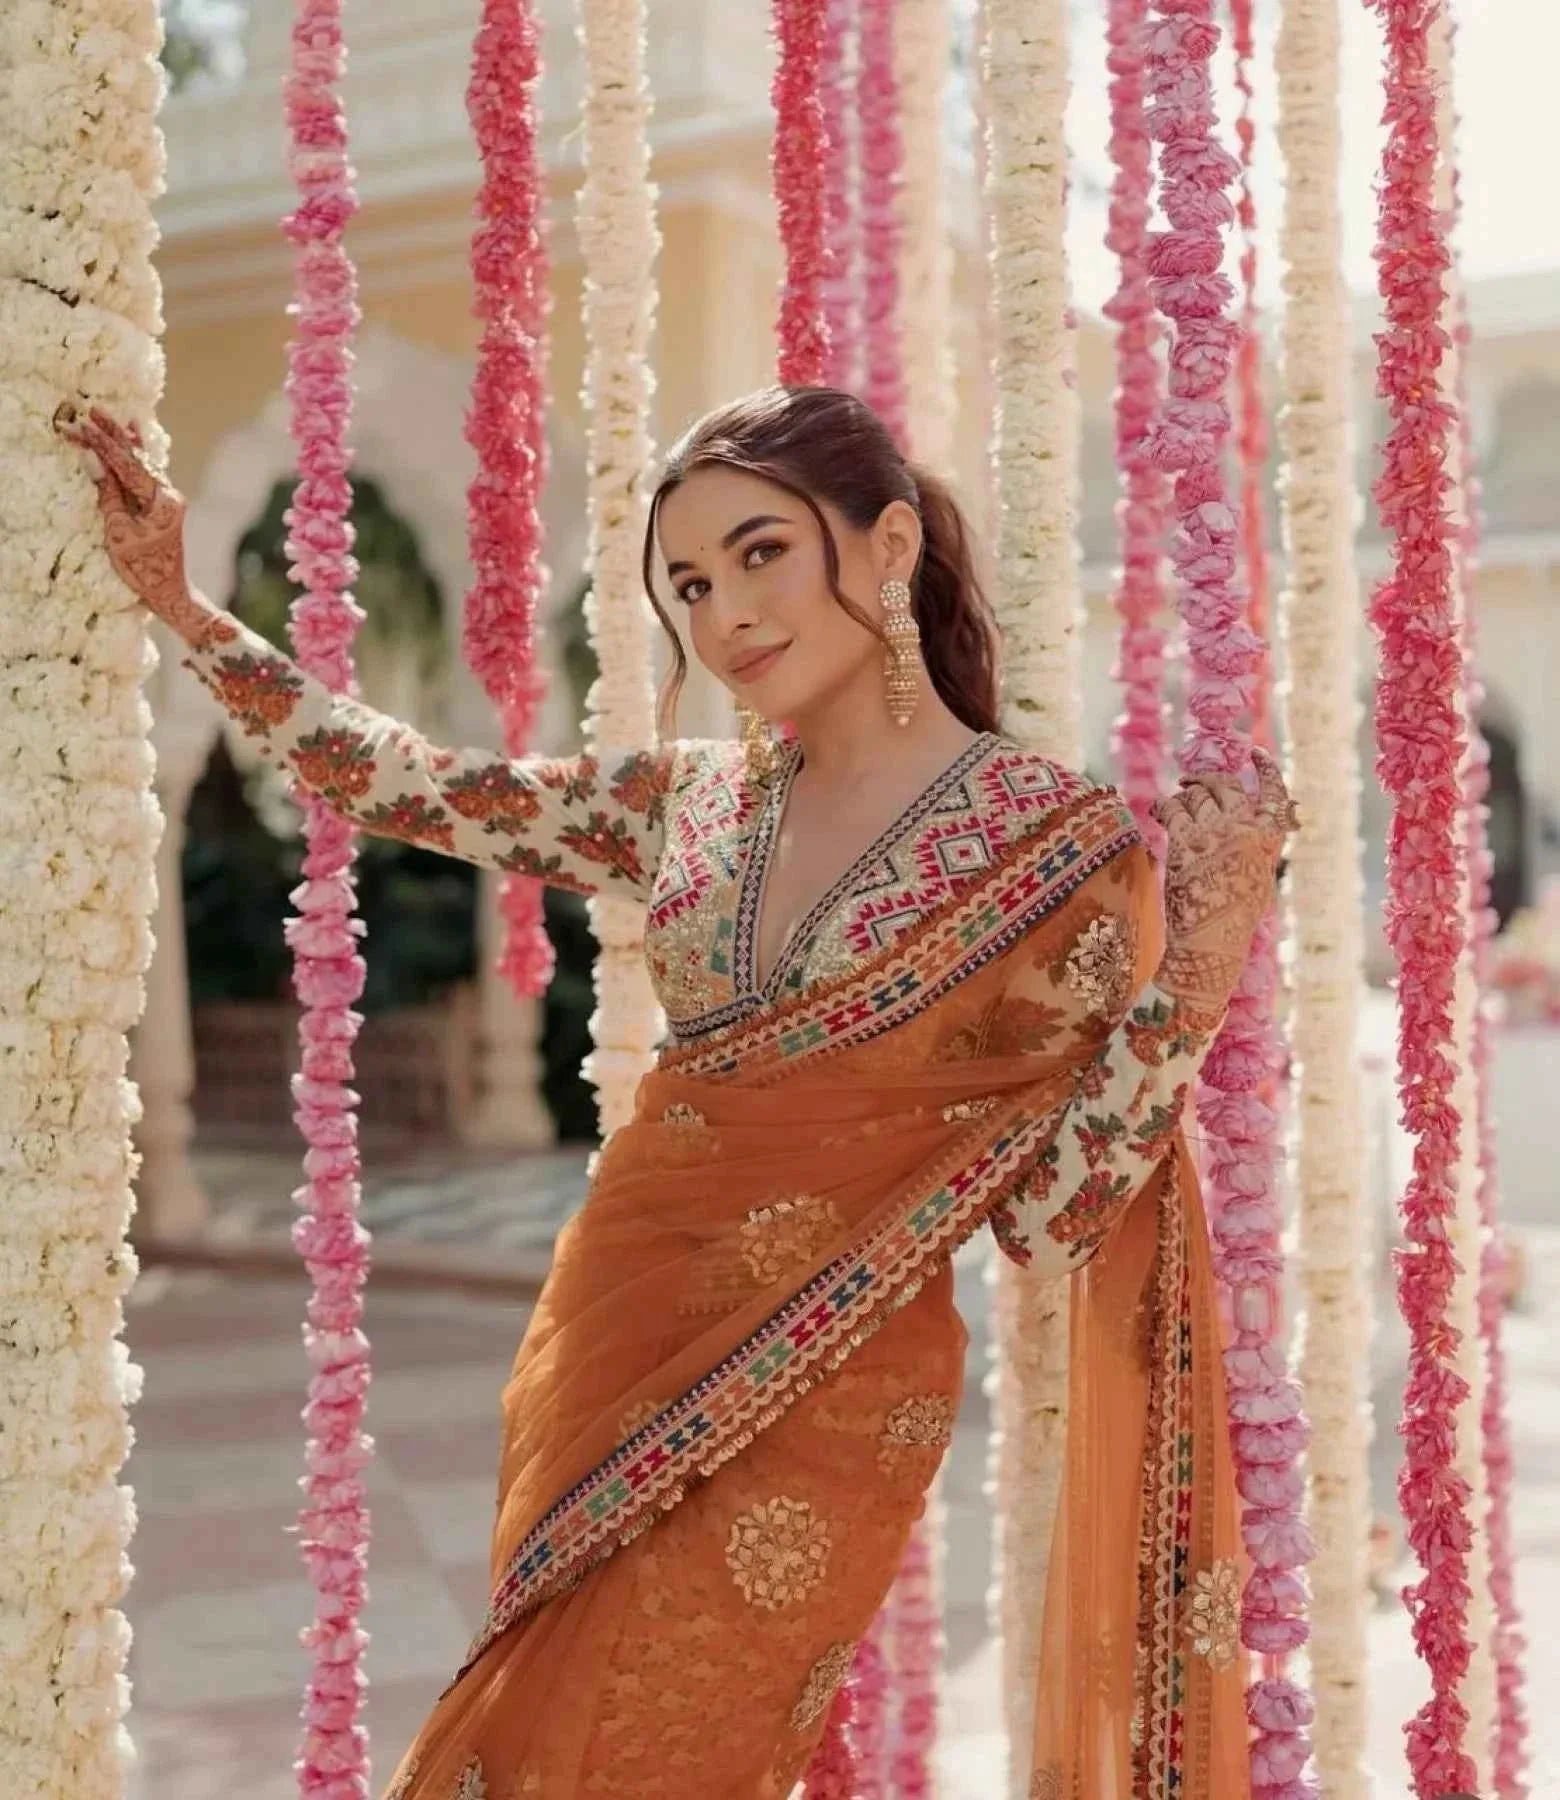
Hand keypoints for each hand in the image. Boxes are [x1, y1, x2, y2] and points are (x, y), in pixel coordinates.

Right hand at [54, 405, 214, 644]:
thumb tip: (92, 460)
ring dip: (121, 441)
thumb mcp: (119, 532)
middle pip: (136, 459)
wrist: (169, 592)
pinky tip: (132, 437)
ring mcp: (167, 499)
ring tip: (106, 417)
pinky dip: (134, 456)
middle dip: (112, 435)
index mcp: (161, 501)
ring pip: (141, 463)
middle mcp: (168, 495)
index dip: (102, 444)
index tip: (82, 425)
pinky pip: (144, 474)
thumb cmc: (144, 568)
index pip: (127, 465)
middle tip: (91, 411)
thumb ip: (107, 494)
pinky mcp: (161, 505)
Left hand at [1149, 748, 1296, 1020]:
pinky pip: (1172, 808)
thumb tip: (1248, 822)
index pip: (1276, 794)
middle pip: (1227, 787)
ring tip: (1176, 806)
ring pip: (1196, 795)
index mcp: (1269, 840)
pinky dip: (1164, 807)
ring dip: (1183, 797)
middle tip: (1192, 783)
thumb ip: (1256, 846)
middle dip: (1208, 781)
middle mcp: (1245, 829)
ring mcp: (1215, 832)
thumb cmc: (1232, 918)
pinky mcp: (1185, 839)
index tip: (1254, 754)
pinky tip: (1159, 813)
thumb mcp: (1257, 877)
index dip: (1265, 770)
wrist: (1210, 942)